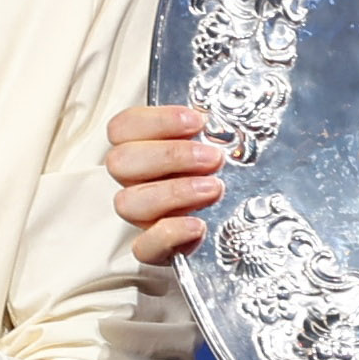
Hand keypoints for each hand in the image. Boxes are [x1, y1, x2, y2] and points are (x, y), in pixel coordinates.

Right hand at [106, 103, 224, 265]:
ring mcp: (143, 216)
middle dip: (169, 156)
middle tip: (211, 158)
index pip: (123, 128)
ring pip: (128, 202)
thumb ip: (208, 128)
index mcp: (141, 148)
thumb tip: (223, 110)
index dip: (156, 121)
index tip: (196, 122)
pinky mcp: (156, 249)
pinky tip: (196, 225)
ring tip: (212, 188)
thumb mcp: (215, 144)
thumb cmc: (219, 174)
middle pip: (120, 162)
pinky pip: (144, 247)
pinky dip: (168, 235)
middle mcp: (135, 181)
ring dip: (173, 192)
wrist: (238, 221)